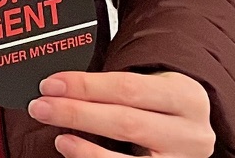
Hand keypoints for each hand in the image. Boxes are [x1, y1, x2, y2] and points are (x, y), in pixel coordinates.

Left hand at [29, 70, 213, 157]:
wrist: (193, 133)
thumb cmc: (163, 105)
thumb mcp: (153, 85)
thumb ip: (115, 86)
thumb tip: (61, 86)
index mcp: (186, 96)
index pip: (128, 87)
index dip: (85, 86)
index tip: (51, 84)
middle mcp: (190, 133)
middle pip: (126, 122)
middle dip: (77, 113)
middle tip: (41, 107)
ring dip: (85, 149)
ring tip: (58, 138)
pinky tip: (75, 153)